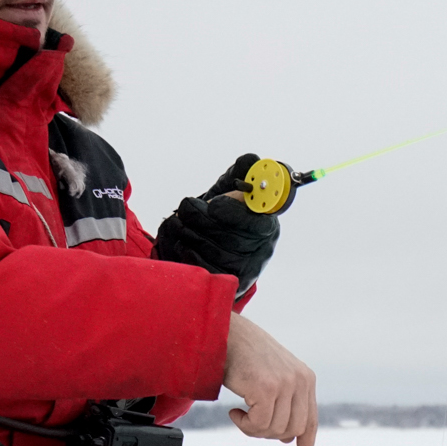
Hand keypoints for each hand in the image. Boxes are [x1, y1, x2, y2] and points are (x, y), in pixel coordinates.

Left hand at [152, 155, 279, 292]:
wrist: (208, 250)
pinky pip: (197, 266)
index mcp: (266, 226)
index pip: (256, 223)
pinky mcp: (221, 285)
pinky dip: (183, 250)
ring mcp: (241, 272)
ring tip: (180, 223)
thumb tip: (251, 160)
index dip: (233, 213)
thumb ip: (240, 174)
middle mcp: (259, 253)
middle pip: (228, 237)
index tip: (214, 204)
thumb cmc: (223, 217)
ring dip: (188, 231)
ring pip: (209, 250)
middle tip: (187, 207)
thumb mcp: (231, 192)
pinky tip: (181, 242)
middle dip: (200, 218)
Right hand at [222, 313, 317, 445]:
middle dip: (268, 434)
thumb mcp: (271, 377)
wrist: (224, 333)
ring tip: (240, 412)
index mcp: (305, 379)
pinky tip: (234, 410)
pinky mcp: (267, 387)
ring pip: (275, 430)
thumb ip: (283, 403)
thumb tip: (286, 438)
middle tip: (249, 420)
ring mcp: (286, 384)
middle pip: (292, 431)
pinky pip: (259, 424)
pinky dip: (244, 424)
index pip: (310, 421)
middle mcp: (301, 381)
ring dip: (253, 428)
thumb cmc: (242, 356)